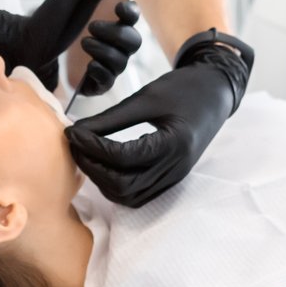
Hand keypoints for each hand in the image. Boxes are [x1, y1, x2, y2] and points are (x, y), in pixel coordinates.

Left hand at [0, 0, 141, 92]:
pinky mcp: (92, 83)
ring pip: (121, 62)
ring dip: (105, 51)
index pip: (132, 17)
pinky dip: (102, 73)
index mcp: (110, 19)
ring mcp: (104, 64)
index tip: (118, 9)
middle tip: (92, 27)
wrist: (26, 43)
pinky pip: (108, 83)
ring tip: (83, 43)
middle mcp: (112, 42)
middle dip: (116, 34)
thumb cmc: (50, 15)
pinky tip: (89, 65)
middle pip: (132, 42)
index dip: (131, 13)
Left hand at [65, 31, 253, 207]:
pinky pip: (139, 195)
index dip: (92, 148)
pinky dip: (116, 186)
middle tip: (74, 145)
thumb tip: (76, 131)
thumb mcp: (146, 97)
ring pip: (129, 196)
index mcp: (173, 144)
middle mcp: (175, 168)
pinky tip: (102, 166)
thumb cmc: (182, 89)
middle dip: (92, 168)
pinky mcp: (171, 179)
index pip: (122, 157)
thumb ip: (112, 118)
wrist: (214, 93)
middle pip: (123, 185)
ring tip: (85, 155)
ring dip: (102, 180)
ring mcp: (175, 178)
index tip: (71, 133)